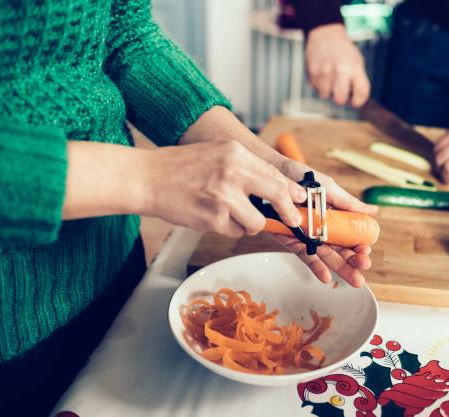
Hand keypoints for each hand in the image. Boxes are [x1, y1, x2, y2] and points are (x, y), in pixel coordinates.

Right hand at [144, 141, 305, 237]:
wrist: (147, 178)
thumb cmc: (181, 167)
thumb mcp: (218, 153)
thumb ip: (247, 167)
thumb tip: (279, 187)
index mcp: (236, 153)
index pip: (276, 175)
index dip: (293, 192)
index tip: (301, 201)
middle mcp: (233, 172)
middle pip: (277, 196)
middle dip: (288, 212)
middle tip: (292, 220)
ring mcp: (224, 197)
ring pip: (257, 222)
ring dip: (249, 223)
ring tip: (230, 214)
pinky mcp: (213, 218)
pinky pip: (235, 232)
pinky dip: (229, 229)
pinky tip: (212, 217)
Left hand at [273, 159, 377, 287]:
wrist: (273, 172)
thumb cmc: (299, 176)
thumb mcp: (327, 188)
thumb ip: (348, 203)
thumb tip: (374, 211)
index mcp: (334, 217)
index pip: (351, 236)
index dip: (360, 245)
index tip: (367, 249)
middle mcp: (322, 229)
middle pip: (341, 250)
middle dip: (354, 261)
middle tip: (364, 266)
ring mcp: (307, 235)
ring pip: (326, 256)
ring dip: (340, 268)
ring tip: (355, 280)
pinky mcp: (290, 239)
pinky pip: (304, 254)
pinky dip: (315, 266)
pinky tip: (326, 276)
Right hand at [305, 24, 369, 106]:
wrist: (325, 35)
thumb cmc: (343, 51)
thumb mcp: (357, 62)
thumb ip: (358, 81)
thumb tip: (355, 100)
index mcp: (354, 67)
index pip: (361, 93)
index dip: (359, 102)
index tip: (355, 101)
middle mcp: (339, 71)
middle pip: (340, 100)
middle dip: (341, 99)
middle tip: (341, 92)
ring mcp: (324, 72)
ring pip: (326, 96)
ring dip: (328, 91)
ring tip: (330, 79)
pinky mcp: (312, 73)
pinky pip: (316, 88)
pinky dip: (319, 85)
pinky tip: (323, 74)